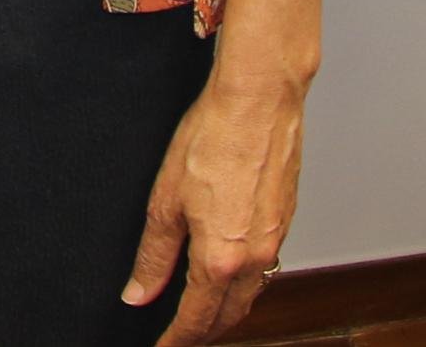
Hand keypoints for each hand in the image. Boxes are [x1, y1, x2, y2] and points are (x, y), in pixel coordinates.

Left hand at [126, 69, 303, 343]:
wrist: (259, 101)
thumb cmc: (212, 138)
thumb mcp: (165, 199)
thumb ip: (153, 254)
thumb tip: (139, 292)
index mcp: (221, 258)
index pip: (197, 319)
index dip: (176, 340)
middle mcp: (255, 258)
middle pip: (229, 315)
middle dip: (204, 332)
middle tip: (180, 336)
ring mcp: (276, 240)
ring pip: (252, 295)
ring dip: (227, 311)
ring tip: (203, 313)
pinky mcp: (285, 221)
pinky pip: (266, 269)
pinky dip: (246, 283)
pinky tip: (230, 272)